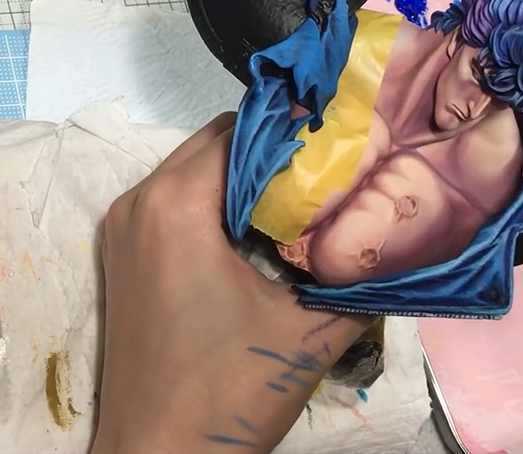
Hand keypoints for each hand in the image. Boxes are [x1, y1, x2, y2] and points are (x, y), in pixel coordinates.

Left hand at [92, 114, 371, 453]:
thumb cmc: (226, 392)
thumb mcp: (309, 330)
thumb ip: (359, 275)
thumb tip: (400, 235)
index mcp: (175, 203)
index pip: (244, 130)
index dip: (298, 134)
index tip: (345, 150)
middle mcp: (138, 200)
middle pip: (216, 144)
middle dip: (274, 156)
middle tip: (332, 177)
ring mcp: (122, 227)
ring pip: (194, 172)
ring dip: (244, 182)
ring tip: (304, 207)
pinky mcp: (122, 255)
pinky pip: (173, 204)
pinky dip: (214, 206)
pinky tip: (260, 237)